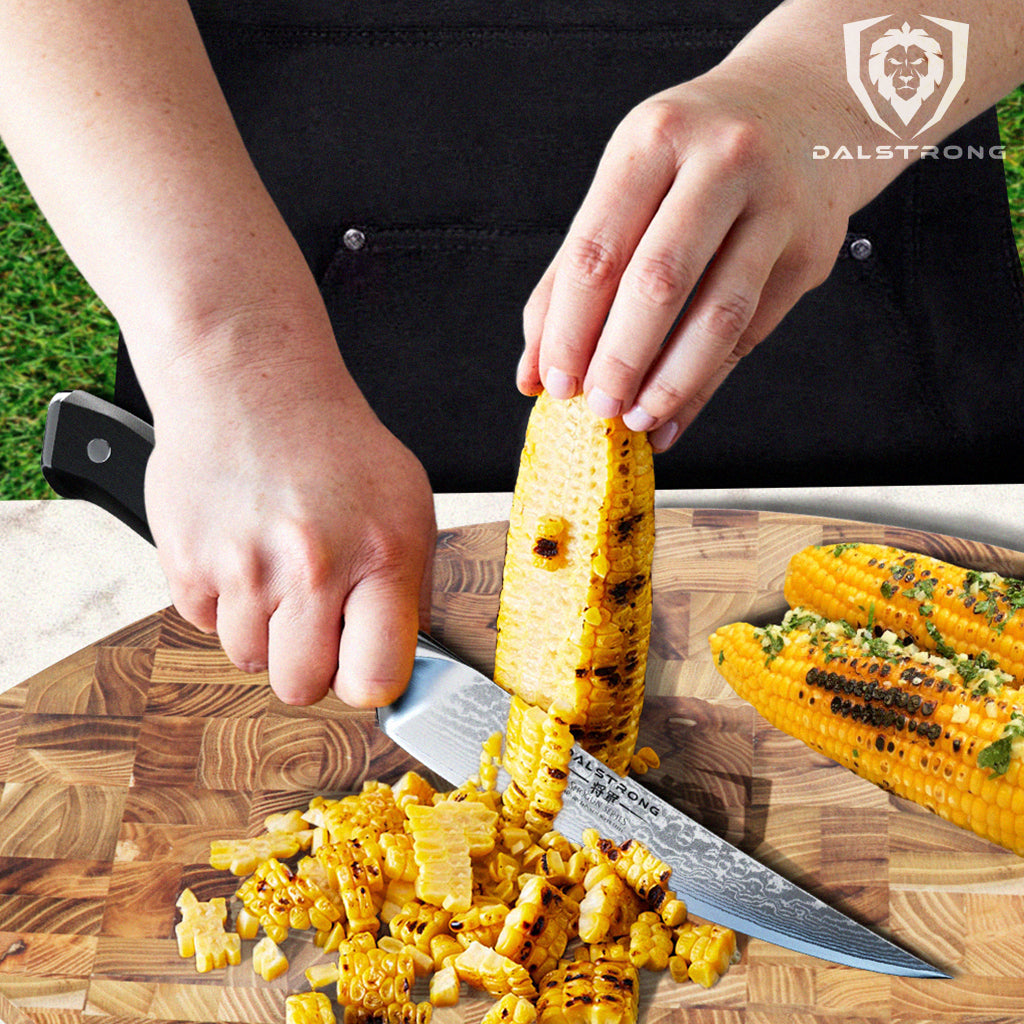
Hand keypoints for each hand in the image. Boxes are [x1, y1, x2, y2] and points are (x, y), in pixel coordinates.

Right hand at [143, 330, 435, 708]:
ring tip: (277, 570)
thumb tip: (411, 661)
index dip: (369, 682)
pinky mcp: (187, 561)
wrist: (251, 384)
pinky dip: (222, 600)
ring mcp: (245, 566)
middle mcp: (313, 566)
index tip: (364, 667)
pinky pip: (205, 623)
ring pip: (250, 658)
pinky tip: (241, 550)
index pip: (376, 677)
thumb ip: (412, 588)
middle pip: (301, 686)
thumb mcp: (407, 505)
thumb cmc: (336, 447)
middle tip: (315, 618)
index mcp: (382, 555)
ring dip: (264, 629)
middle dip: (309, 663)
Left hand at [517, 65, 854, 449]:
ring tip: (638, 418)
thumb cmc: (695, 155)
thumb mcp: (629, 181)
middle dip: (619, 359)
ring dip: (670, 382)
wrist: (807, 107)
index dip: (569, 328)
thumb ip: (572, 274)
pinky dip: (706, 383)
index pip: (596, 250)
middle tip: (598, 407)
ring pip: (718, 314)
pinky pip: (751, 331)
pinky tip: (676, 410)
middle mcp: (720, 161)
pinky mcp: (810, 249)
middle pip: (657, 281)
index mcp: (653, 139)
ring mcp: (775, 204)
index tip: (553, 382)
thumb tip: (534, 371)